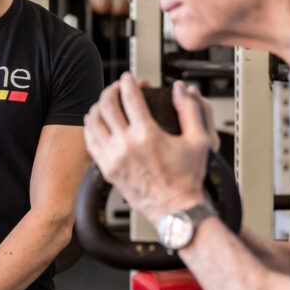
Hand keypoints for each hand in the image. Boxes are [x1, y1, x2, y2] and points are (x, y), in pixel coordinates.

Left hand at [83, 76, 209, 224]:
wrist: (176, 211)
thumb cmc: (188, 179)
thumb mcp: (200, 140)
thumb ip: (190, 109)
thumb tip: (180, 89)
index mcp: (147, 135)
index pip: (129, 97)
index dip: (129, 82)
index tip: (130, 78)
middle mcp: (126, 145)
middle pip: (107, 105)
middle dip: (111, 89)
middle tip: (118, 87)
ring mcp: (113, 158)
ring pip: (93, 122)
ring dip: (98, 106)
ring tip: (106, 102)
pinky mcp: (107, 170)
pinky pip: (90, 142)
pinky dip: (91, 127)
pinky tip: (98, 123)